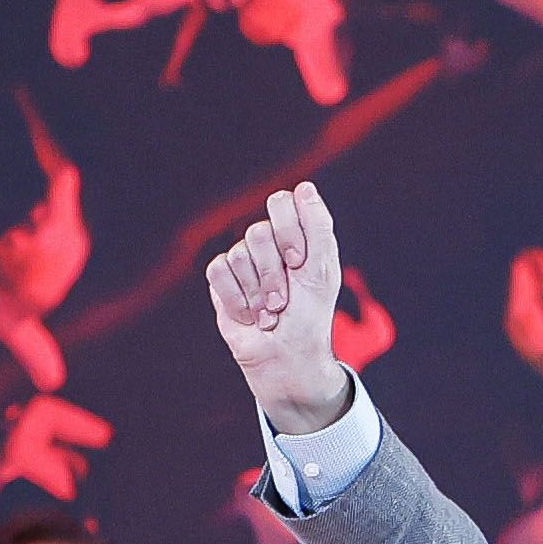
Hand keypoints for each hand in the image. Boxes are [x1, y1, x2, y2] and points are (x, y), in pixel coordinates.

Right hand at [204, 184, 349, 425]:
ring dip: (257, 292)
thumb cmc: (311, 314)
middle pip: (257, 232)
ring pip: (238, 254)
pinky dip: (236, 298)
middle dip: (272, 273)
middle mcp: (268, 242)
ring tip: (269, 312)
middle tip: (284, 300)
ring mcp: (243, 260)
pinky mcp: (222, 280)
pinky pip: (218, 271)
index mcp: (296, 233)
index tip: (299, 263)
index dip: (288, 231)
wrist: (287, 356)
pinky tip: (249, 315)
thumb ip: (318, 226)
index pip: (281, 202)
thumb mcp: (324, 270)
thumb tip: (305, 187)